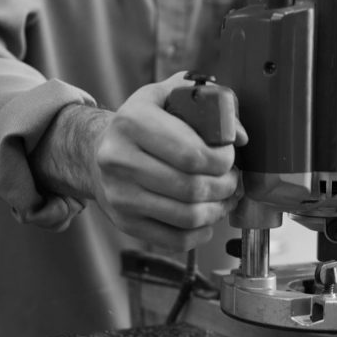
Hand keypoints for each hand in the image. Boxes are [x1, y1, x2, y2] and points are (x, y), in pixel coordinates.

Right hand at [92, 72, 246, 249]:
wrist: (97, 153)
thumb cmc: (143, 125)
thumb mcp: (168, 97)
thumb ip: (208, 103)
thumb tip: (239, 136)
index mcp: (133, 122)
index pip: (193, 154)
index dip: (223, 160)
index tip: (229, 156)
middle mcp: (119, 159)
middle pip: (193, 188)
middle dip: (225, 186)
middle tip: (232, 179)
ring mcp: (120, 195)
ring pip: (188, 217)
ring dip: (217, 210)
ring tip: (224, 197)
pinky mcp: (125, 222)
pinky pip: (176, 240)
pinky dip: (201, 233)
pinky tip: (206, 217)